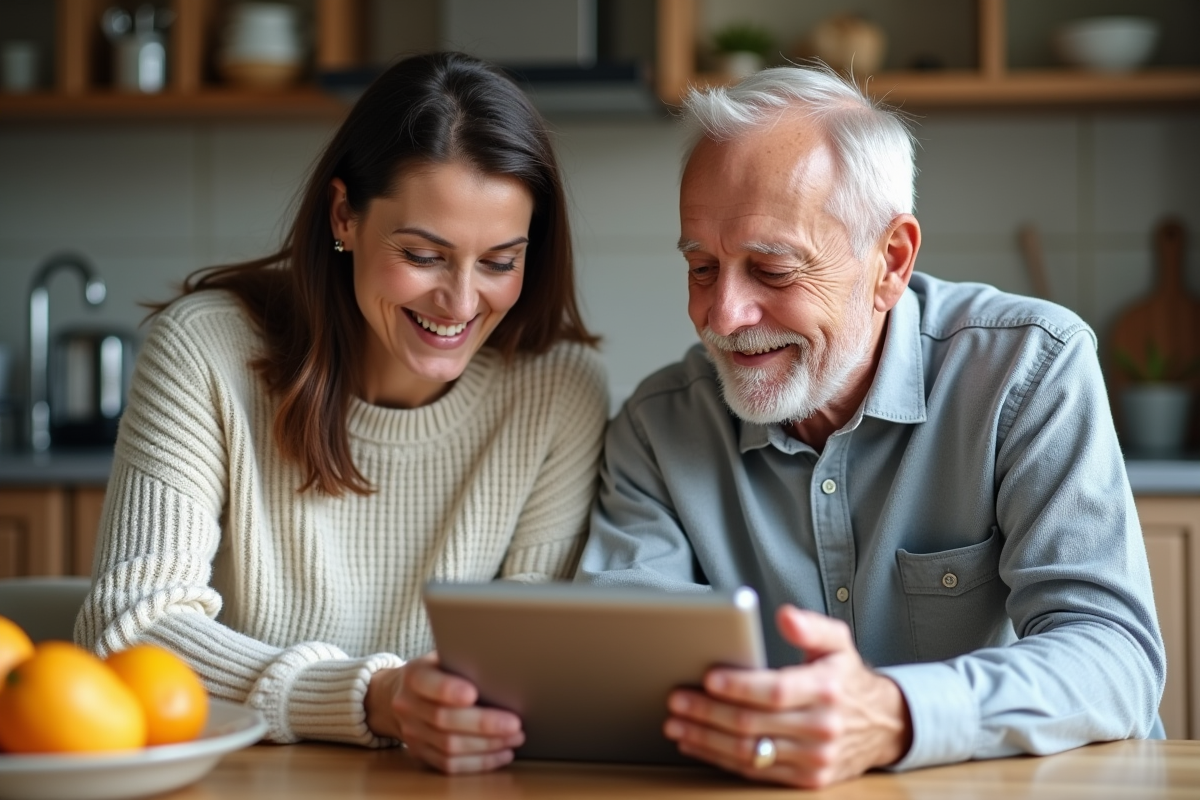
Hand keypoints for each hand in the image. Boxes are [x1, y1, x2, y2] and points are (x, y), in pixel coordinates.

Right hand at [364, 653, 523, 773]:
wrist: (398, 695)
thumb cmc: (435, 672)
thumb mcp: (442, 657)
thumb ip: (463, 662)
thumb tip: (502, 670)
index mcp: (413, 675)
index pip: (428, 683)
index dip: (448, 690)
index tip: (474, 693)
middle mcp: (407, 705)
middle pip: (443, 719)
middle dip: (483, 724)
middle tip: (515, 724)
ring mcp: (412, 733)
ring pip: (448, 747)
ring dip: (487, 746)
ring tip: (515, 738)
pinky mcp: (420, 754)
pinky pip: (449, 765)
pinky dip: (479, 762)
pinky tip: (502, 753)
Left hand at [663, 605, 911, 787]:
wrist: (884, 725)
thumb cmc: (847, 678)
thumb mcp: (838, 642)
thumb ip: (811, 626)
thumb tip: (785, 615)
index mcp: (827, 690)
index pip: (775, 691)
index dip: (739, 686)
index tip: (707, 678)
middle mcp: (822, 728)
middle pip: (754, 723)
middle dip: (708, 713)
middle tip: (676, 701)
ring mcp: (815, 759)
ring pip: (750, 753)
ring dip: (706, 740)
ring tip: (676, 725)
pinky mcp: (808, 780)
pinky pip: (756, 772)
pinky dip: (721, 759)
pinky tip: (697, 745)